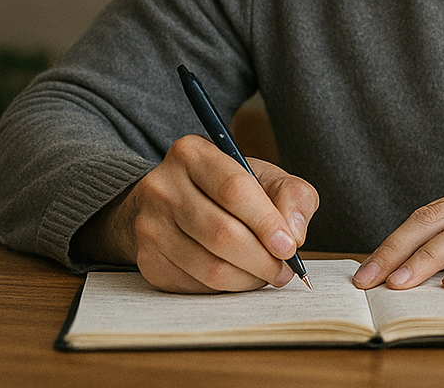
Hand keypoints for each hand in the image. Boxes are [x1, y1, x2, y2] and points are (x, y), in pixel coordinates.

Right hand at [74, 134, 318, 293]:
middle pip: (222, 233)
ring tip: (266, 275)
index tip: (290, 246)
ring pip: (210, 267)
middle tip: (284, 270)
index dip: (267, 222)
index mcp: (192, 154)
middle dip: (262, 259)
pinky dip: (226, 288)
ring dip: (248, 279)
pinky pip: (196, 286)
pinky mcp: (148, 260)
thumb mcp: (263, 177)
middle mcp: (162, 187)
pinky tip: (238, 276)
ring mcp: (150, 226)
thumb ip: (293, 195)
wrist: (171, 204)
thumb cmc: (227, 190)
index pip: (234, 189)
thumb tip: (295, 233)